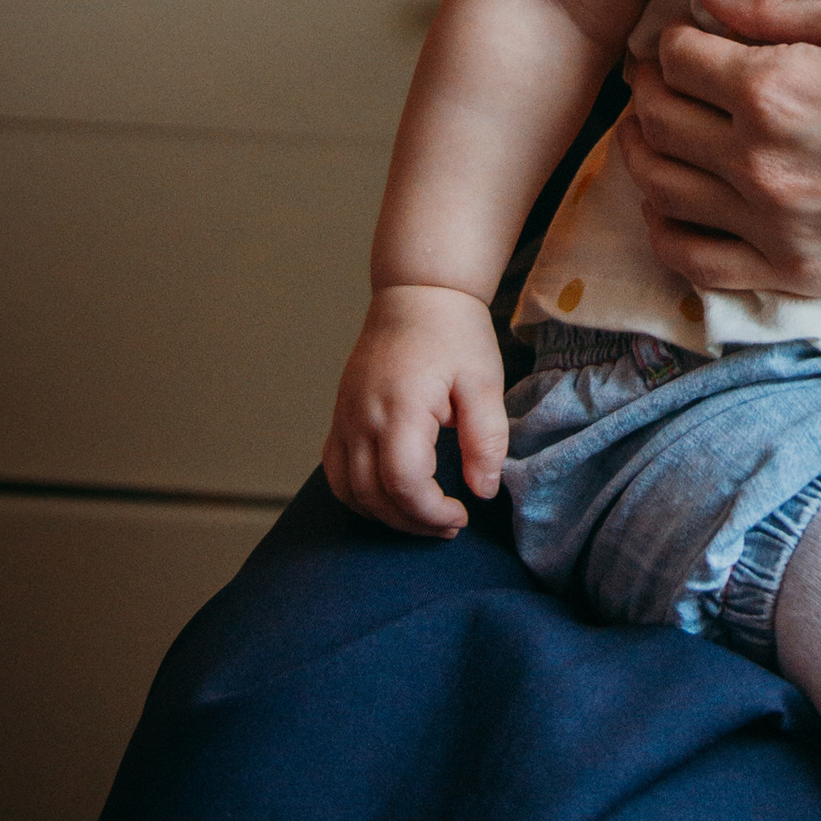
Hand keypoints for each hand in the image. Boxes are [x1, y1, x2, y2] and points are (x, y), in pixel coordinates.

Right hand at [323, 280, 508, 536]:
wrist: (416, 295)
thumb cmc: (454, 334)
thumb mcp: (484, 382)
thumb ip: (485, 440)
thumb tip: (483, 490)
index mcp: (400, 409)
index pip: (404, 484)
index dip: (431, 513)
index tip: (461, 516)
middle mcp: (362, 418)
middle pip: (374, 495)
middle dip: (413, 522)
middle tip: (449, 525)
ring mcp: (345, 418)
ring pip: (349, 490)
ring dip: (384, 515)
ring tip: (423, 517)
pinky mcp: (340, 416)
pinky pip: (335, 471)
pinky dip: (357, 496)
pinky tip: (389, 499)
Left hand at [617, 0, 820, 295]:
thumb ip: (775, 9)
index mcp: (777, 89)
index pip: (677, 57)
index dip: (675, 38)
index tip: (689, 35)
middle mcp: (760, 161)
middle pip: (658, 120)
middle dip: (651, 88)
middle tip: (666, 76)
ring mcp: (773, 225)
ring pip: (659, 188)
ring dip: (645, 151)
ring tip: (660, 130)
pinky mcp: (794, 274)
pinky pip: (693, 261)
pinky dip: (664, 230)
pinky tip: (672, 204)